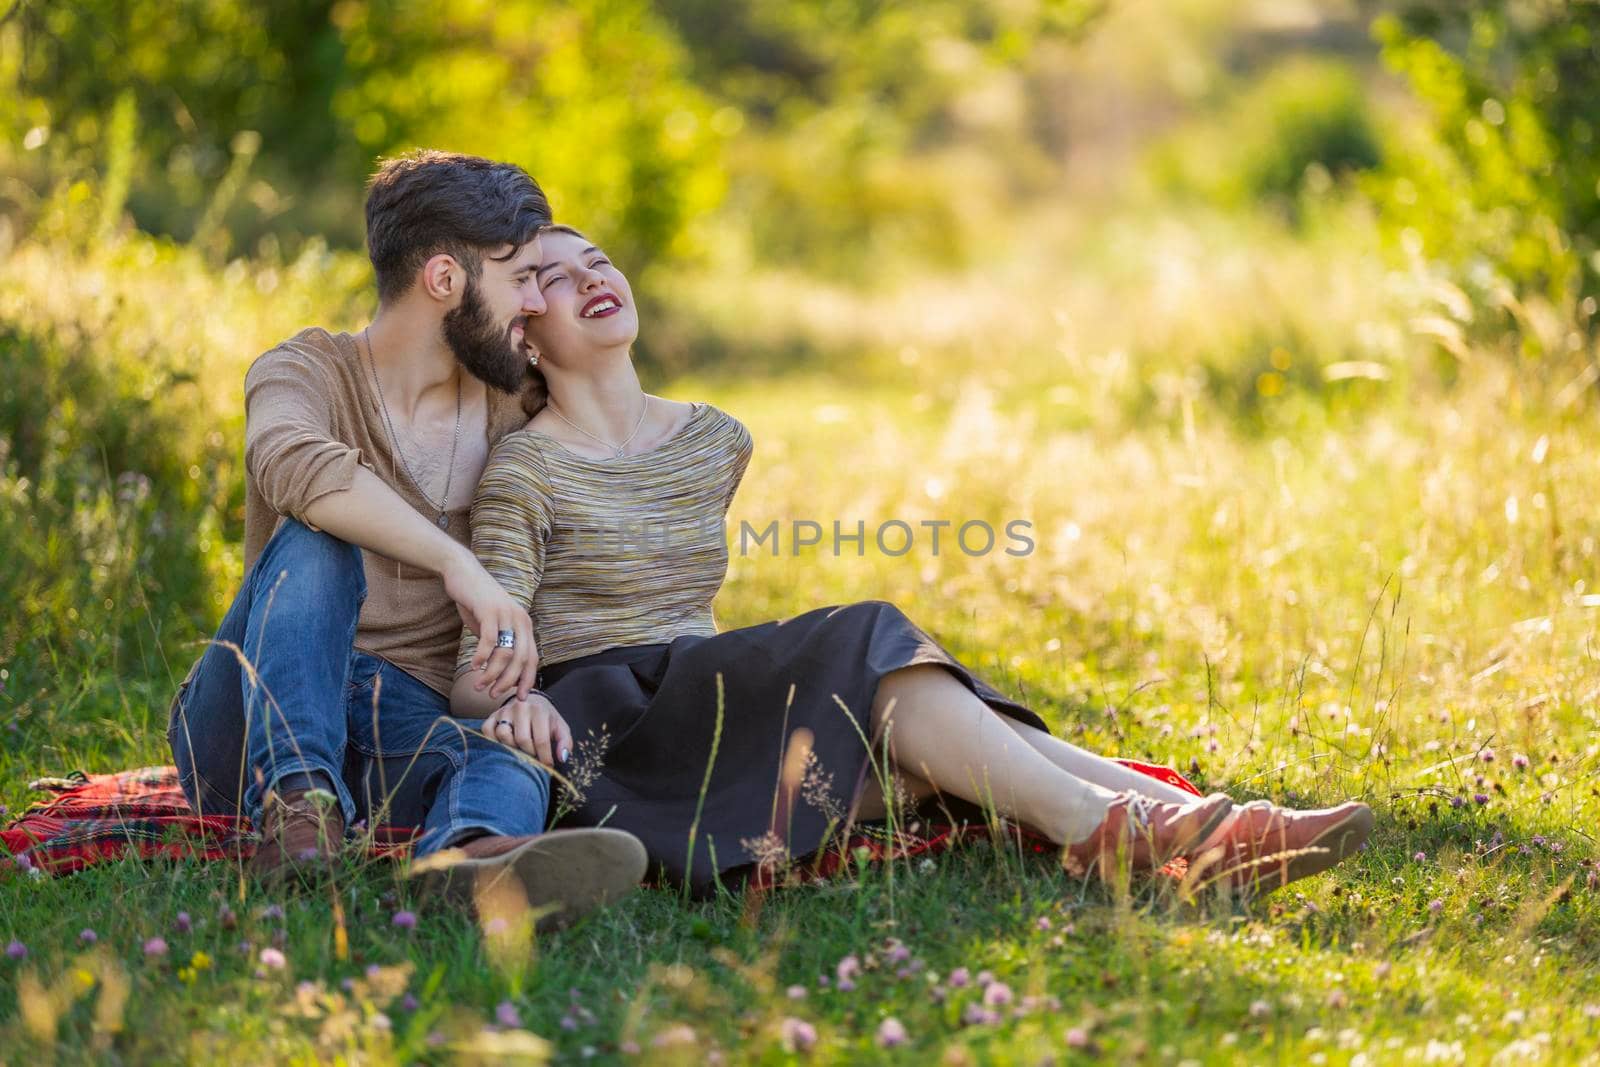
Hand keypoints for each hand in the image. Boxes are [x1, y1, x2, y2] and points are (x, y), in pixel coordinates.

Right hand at [442, 550, 537, 702]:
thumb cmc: (477, 602)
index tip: (519, 698)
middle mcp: (521, 619)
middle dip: (508, 682)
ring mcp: (506, 614)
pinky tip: (474, 666)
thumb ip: (499, 646)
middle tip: (493, 694)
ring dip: (492, 674)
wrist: (463, 573)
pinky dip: (482, 657)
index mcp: (525, 625)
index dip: (527, 680)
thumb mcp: (493, 626)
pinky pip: (489, 640)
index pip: (533, 659)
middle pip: (521, 660)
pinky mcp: (489, 610)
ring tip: (479, 685)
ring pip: (505, 653)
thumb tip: (500, 673)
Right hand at [481, 692, 571, 767]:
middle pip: (522, 740)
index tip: (547, 766)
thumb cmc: (547, 720)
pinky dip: (494, 741)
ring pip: (503, 735)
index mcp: (539, 710)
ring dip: (512, 748)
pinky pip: (488, 731)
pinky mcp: (492, 716)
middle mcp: (520, 707)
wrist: (532, 703)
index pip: (541, 740)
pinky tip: (505, 745)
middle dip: (529, 754)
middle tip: (534, 757)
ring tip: (520, 749)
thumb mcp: (560, 728)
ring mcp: (504, 711)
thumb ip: (565, 742)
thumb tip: (562, 758)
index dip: (544, 758)